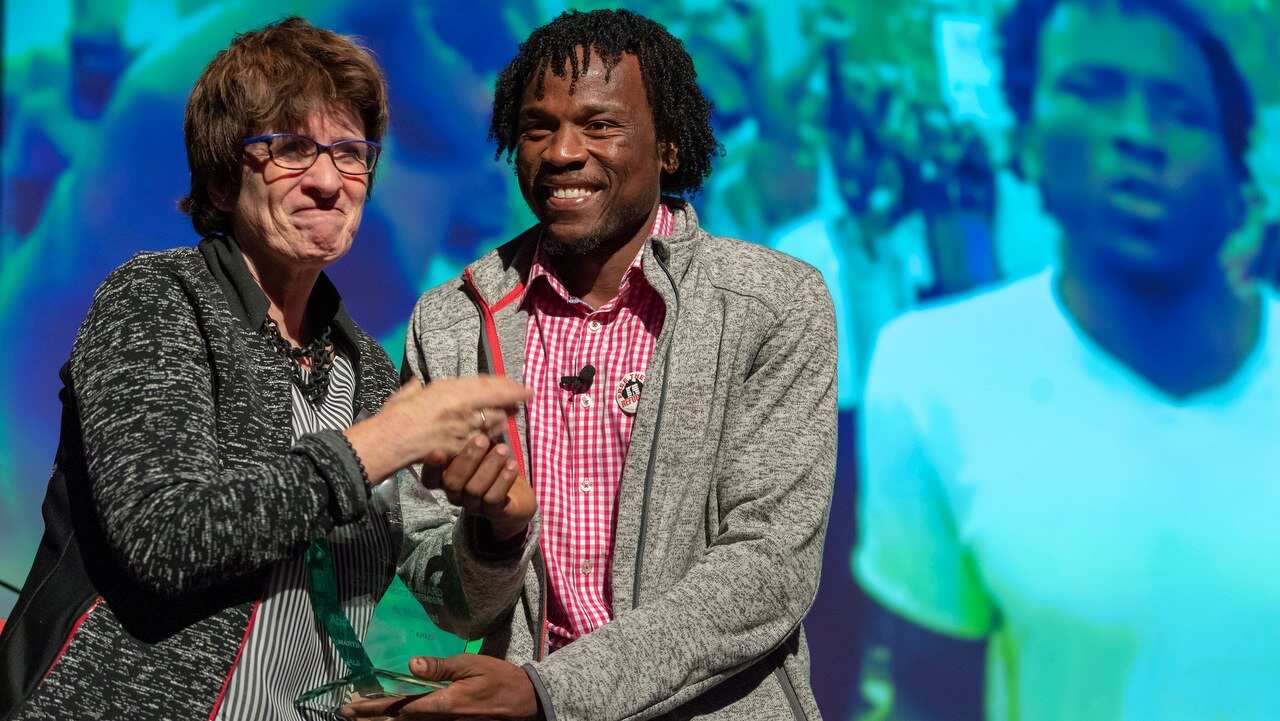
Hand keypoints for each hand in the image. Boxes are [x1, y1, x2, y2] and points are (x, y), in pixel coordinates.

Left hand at [341, 655, 539, 719]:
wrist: (524, 702)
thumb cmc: (498, 678)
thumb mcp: (472, 665)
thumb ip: (441, 667)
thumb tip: (411, 666)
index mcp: (443, 703)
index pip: (400, 706)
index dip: (374, 707)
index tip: (351, 706)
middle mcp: (440, 720)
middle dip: (371, 718)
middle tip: (346, 714)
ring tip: (362, 718)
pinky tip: (396, 719)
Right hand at [346, 376, 530, 483]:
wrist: (389, 441)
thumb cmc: (395, 416)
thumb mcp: (409, 394)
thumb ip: (418, 388)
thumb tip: (416, 384)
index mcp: (452, 391)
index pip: (490, 386)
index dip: (511, 387)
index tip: (524, 388)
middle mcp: (462, 408)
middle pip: (498, 403)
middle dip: (512, 402)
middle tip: (521, 400)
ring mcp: (463, 430)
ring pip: (495, 423)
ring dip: (504, 418)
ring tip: (510, 415)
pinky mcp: (461, 448)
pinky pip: (482, 441)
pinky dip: (490, 437)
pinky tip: (493, 437)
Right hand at [439, 436, 535, 540]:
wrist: (516, 494)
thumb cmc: (492, 463)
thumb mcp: (480, 448)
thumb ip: (472, 437)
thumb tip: (474, 413)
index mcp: (445, 478)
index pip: (430, 477)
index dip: (431, 466)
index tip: (437, 450)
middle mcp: (455, 494)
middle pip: (452, 482)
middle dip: (466, 459)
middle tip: (481, 439)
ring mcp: (473, 505)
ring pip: (474, 489)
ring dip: (489, 466)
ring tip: (503, 449)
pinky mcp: (493, 512)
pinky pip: (494, 499)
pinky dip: (503, 480)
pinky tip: (512, 465)